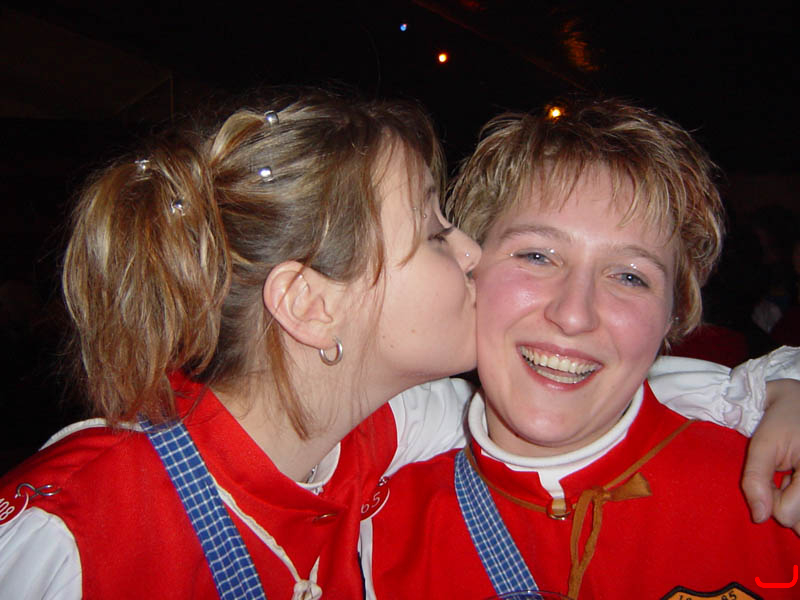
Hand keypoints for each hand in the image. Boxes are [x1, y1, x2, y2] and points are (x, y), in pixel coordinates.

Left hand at [741, 379, 799, 534]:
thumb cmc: (783, 420)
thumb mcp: (763, 444)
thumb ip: (756, 480)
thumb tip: (759, 518)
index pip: (786, 514)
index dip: (770, 497)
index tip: (774, 474)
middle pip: (799, 520)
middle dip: (785, 501)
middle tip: (786, 475)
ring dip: (796, 501)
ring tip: (795, 477)